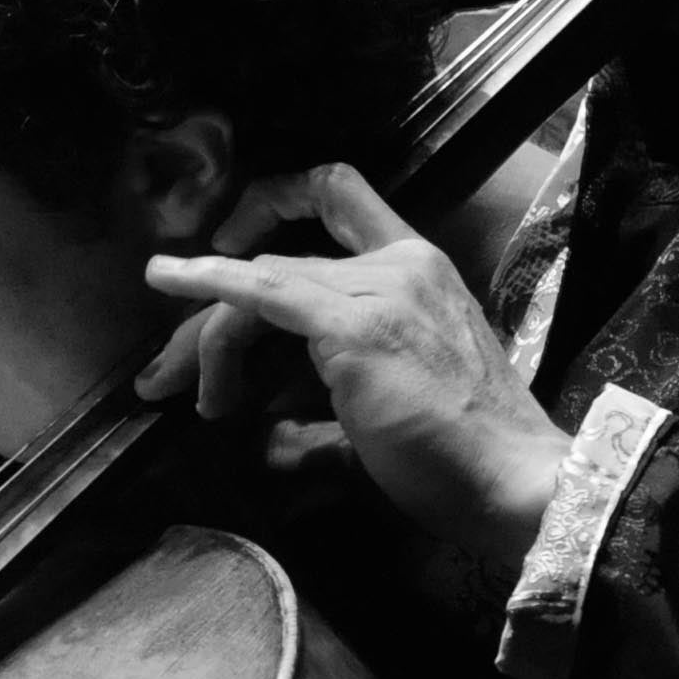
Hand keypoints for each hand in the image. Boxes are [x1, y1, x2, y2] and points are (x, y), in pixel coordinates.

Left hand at [136, 162, 570, 568]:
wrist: (513, 481)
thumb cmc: (464, 461)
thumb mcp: (388, 415)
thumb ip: (325, 418)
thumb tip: (269, 442)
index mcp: (419, 271)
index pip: (341, 196)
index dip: (277, 201)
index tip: (230, 239)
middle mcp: (399, 264)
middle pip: (278, 262)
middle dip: (212, 318)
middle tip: (165, 374)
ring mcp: (377, 289)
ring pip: (260, 286)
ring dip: (209, 342)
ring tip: (189, 399)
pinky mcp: (353, 325)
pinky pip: (262, 292)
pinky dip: (209, 283)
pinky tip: (165, 278)